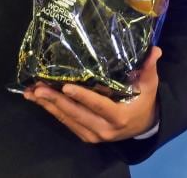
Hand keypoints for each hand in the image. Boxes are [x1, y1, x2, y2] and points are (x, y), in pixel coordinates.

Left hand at [24, 46, 161, 142]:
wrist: (143, 126)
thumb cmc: (143, 101)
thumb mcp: (149, 85)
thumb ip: (148, 68)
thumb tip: (155, 50)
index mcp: (119, 116)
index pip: (99, 105)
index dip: (82, 97)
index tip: (65, 87)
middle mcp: (105, 129)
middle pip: (77, 113)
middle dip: (55, 100)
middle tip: (38, 87)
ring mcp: (94, 135)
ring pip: (68, 119)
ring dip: (48, 106)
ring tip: (31, 92)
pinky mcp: (86, 136)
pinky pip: (67, 123)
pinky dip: (52, 112)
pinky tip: (38, 100)